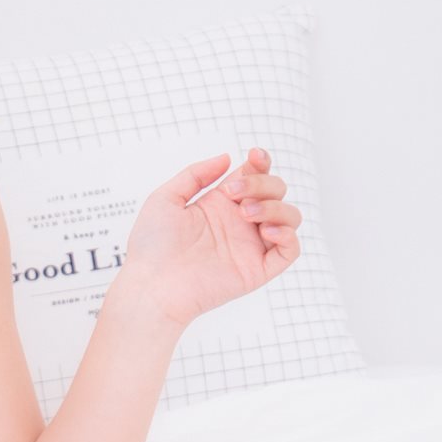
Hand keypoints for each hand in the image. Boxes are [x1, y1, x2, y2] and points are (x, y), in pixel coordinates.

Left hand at [120, 147, 302, 330]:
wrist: (151, 285)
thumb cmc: (151, 246)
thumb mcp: (166, 198)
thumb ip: (195, 174)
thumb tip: (227, 158)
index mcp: (221, 204)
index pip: (255, 176)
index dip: (261, 162)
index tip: (254, 156)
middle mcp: (239, 223)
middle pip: (276, 191)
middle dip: (262, 183)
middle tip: (233, 195)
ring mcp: (250, 246)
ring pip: (290, 216)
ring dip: (275, 206)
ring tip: (246, 214)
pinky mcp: (257, 270)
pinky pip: (290, 250)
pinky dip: (288, 235)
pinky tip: (265, 231)